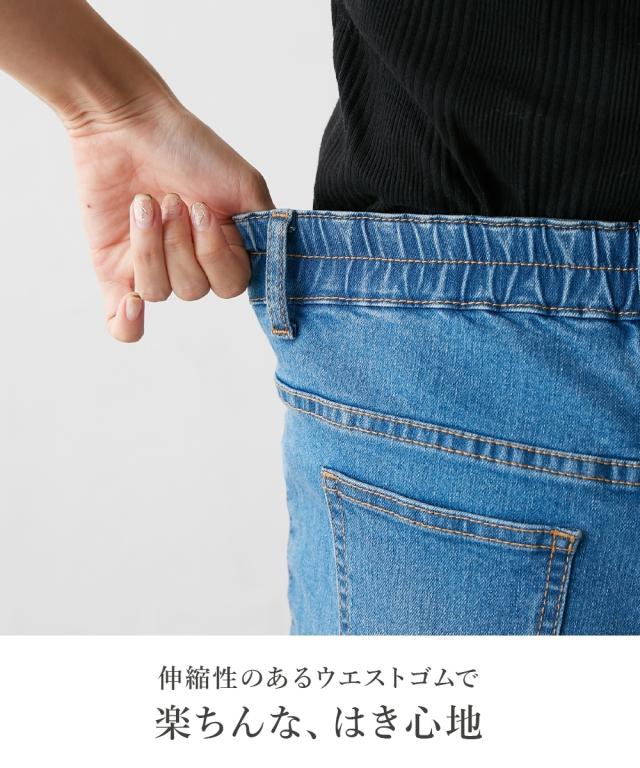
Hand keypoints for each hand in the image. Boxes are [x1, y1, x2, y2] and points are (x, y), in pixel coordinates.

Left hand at [65, 94, 273, 341]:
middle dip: (179, 244)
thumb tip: (281, 265)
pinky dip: (130, 324)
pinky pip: (121, 325)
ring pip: (159, 292)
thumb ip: (268, 230)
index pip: (231, 285)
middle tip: (171, 200)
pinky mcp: (113, 270)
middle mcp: (190, 263)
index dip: (216, 257)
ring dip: (151, 247)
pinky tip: (134, 304)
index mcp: (224, 248)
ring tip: (144, 204)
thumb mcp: (246, 184)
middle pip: (193, 291)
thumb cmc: (188, 144)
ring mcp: (150, 268)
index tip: (205, 211)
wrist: (126, 118)